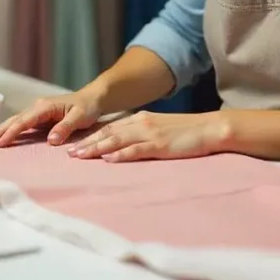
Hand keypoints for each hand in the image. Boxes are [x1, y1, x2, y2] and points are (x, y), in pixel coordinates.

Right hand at [0, 91, 102, 146]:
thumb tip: (51, 140)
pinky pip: (21, 125)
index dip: (12, 132)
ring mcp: (37, 113)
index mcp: (45, 106)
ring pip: (15, 121)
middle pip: (14, 120)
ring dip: (0, 130)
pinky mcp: (39, 119)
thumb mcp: (80, 117)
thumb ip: (65, 127)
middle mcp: (38, 108)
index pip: (25, 121)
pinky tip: (0, 137)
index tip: (0, 142)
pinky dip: (9, 130)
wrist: (93, 98)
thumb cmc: (87, 107)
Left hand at [67, 111, 229, 162]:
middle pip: (108, 133)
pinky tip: (108, 160)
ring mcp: (150, 133)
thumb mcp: (161, 129)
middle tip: (69, 153)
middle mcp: (141, 123)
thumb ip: (142, 135)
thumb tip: (123, 147)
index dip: (91, 136)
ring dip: (96, 148)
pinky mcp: (160, 145)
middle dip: (87, 143)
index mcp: (141, 119)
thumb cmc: (187, 133)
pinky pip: (136, 150)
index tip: (75, 144)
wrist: (210, 128)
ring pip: (117, 140)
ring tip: (80, 156)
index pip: (111, 127)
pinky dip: (121, 155)